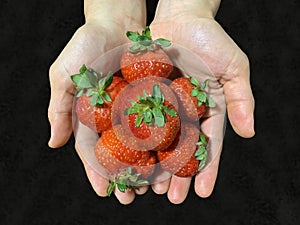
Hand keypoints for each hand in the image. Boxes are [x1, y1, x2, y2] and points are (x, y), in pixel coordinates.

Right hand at [48, 0, 146, 203]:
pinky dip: (165, 140)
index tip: (106, 191)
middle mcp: (114, 117)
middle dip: (126, 176)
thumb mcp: (64, 75)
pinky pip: (161, 122)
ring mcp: (135, 109)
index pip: (93, 151)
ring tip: (154, 186)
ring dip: (147, 165)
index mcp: (91, 117)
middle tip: (132, 197)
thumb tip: (54, 142)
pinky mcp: (154, 97)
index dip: (98, 172)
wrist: (115, 23)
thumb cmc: (85, 46)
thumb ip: (59, 108)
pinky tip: (171, 155)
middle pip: (120, 153)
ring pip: (143, 143)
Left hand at [149, 0, 254, 203]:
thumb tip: (250, 131)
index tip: (203, 192)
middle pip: (181, 149)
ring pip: (158, 141)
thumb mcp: (234, 68)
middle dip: (178, 175)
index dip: (207, 169)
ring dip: (156, 164)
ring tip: (152, 187)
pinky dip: (134, 139)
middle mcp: (184, 112)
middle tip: (172, 197)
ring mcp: (163, 105)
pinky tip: (130, 157)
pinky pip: (138, 119)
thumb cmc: (211, 39)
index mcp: (207, 110)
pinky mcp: (144, 94)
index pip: (207, 145)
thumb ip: (241, 99)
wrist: (181, 16)